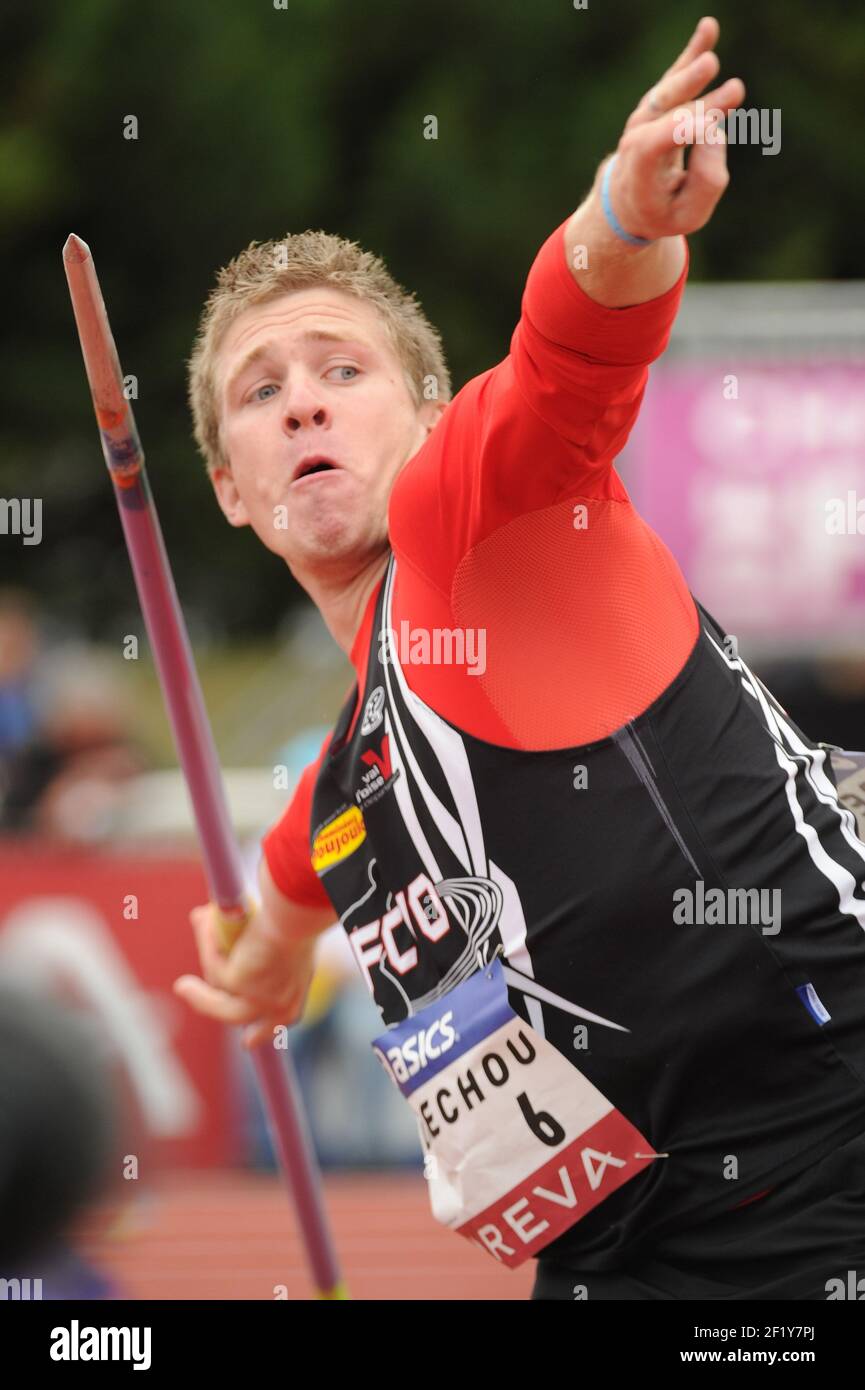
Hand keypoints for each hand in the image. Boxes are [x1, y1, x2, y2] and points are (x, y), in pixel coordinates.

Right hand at [173, 901, 317, 1048]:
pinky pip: (213, 963)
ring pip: (218, 1002)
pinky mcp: (237, 983)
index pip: (278, 1022)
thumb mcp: (286, 941)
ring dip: (197, 996)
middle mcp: (280, 1005)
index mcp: (295, 995)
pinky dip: (207, 940)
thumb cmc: (298, 916)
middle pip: (239, 1016)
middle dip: (211, 1008)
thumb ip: (261, 950)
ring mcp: (257, 999)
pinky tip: (204, 918)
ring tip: (181, 985)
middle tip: (189, 993)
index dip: (261, 1031)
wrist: (298, 912)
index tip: (247, 1041)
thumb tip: (233, 942)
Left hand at [608, 16, 744, 239]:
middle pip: (670, 115)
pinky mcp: (659, 101)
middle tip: (736, 91)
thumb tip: (716, 133)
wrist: (629, 200)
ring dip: (691, 72)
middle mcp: (637, 137)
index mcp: (638, 171)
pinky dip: (691, 52)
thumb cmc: (664, 210)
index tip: (714, 125)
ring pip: (669, 91)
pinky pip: (675, 74)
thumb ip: (706, 183)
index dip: (683, 132)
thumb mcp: (689, 216)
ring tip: (710, 59)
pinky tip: (708, 28)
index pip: (657, 144)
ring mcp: (645, 116)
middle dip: (703, 103)